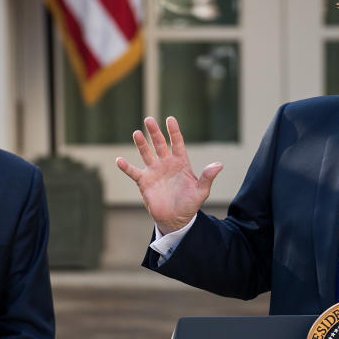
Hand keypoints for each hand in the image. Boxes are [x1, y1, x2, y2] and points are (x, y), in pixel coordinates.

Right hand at [116, 116, 222, 233]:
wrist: (176, 219)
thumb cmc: (190, 204)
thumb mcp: (201, 191)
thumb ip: (207, 177)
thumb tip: (219, 165)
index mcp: (180, 163)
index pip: (177, 143)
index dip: (173, 131)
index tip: (170, 119)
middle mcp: (166, 164)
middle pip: (159, 144)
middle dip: (154, 132)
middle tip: (149, 119)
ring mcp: (154, 171)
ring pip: (146, 153)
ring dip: (141, 144)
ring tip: (137, 133)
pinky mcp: (144, 182)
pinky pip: (133, 172)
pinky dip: (126, 167)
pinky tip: (119, 160)